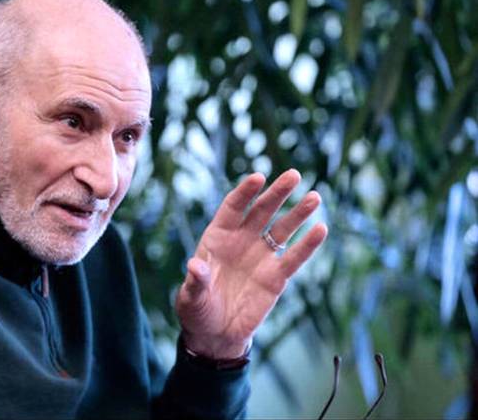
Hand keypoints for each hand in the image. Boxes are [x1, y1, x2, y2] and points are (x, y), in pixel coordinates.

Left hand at [175, 169, 326, 358]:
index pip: (233, 207)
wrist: (216, 335)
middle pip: (262, 211)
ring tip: (314, 196)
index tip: (259, 178)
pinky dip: (307, 245)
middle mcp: (242, 241)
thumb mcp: (190, 297)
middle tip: (293, 175)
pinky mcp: (276, 278)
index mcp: (218, 238)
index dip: (245, 192)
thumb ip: (196, 281)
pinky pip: (293, 258)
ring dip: (298, 213)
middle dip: (277, 193)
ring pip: (282, 229)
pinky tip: (320, 229)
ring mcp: (261, 257)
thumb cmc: (197, 311)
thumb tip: (195, 266)